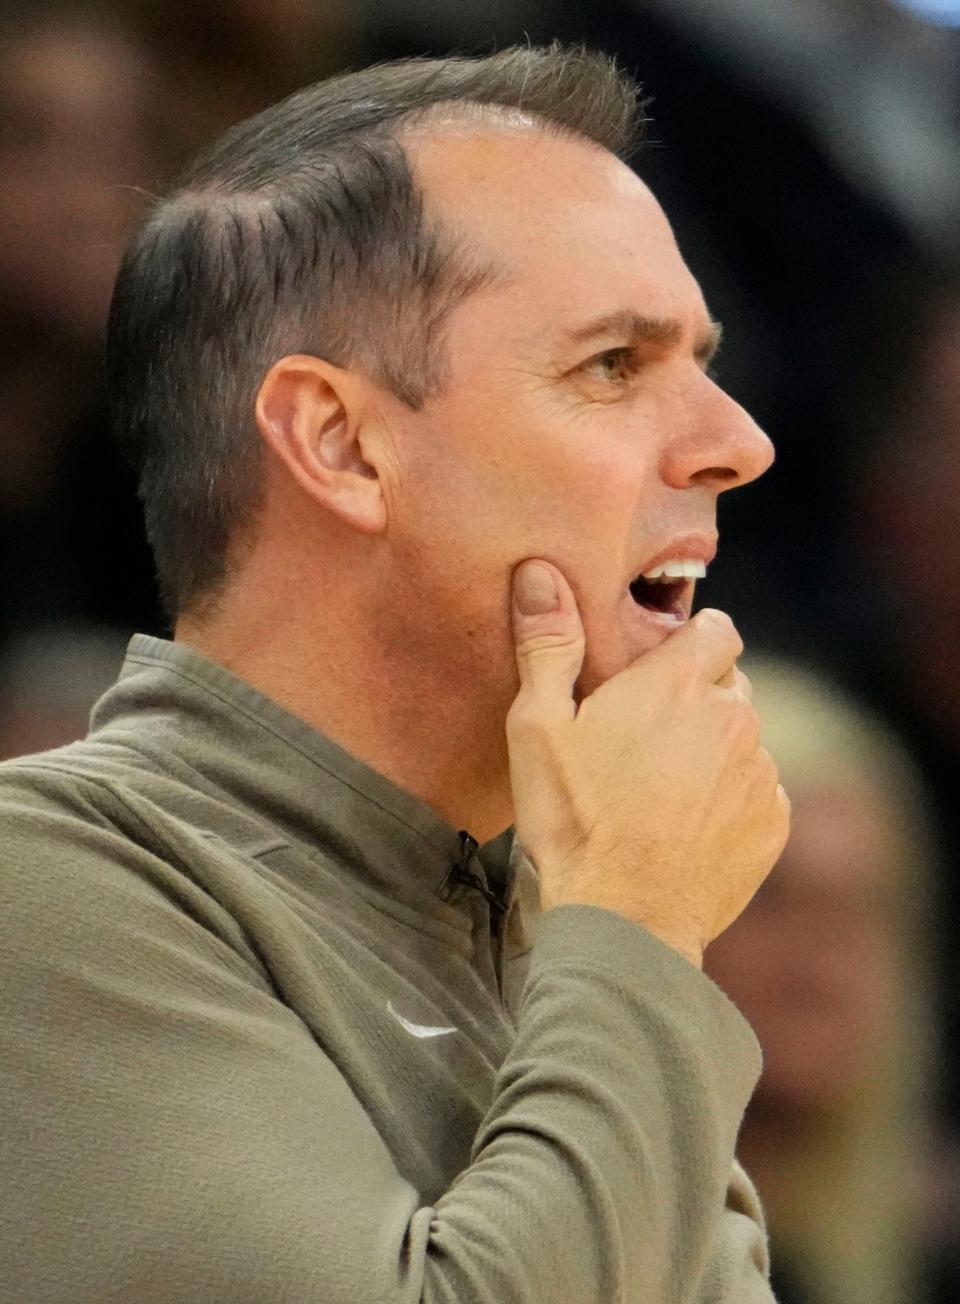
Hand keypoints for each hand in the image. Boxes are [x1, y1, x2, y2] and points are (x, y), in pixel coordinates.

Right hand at [506, 559, 789, 967]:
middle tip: (647, 737)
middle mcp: (734, 716)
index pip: (716, 628)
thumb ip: (547, 645)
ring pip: (745, 737)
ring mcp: (760, 771)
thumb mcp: (537, 729)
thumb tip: (540, 572)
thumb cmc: (572, 821)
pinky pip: (760, 788)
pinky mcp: (774, 820)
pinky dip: (732, 796)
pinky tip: (687, 824)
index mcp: (678, 683)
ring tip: (663, 787)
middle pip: (730, 682)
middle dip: (697, 697)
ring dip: (715, 748)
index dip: (688, 643)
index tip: (657, 670)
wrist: (623, 921)